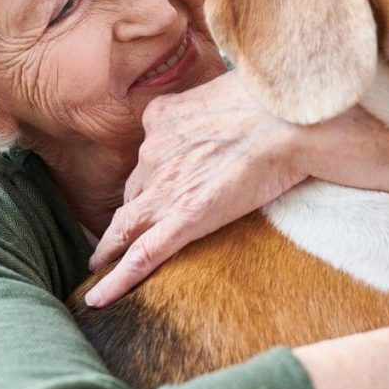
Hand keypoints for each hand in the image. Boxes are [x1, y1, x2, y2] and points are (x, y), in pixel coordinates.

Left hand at [85, 72, 309, 306]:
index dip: (147, 178)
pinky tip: (99, 299)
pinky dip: (117, 280)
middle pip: (134, 192)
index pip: (150, 156)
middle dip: (126, 214)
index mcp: (162, 118)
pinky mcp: (185, 219)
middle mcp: (154, 152)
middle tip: (116, 235)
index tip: (146, 191)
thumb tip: (226, 115)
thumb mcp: (227, 90)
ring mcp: (165, 189)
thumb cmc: (274, 102)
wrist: (290, 120)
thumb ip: (213, 107)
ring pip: (126, 226)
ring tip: (98, 267)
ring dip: (110, 247)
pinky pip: (142, 256)